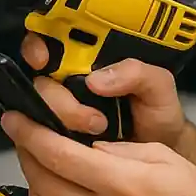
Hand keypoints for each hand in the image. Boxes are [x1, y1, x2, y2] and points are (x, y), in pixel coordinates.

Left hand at [1, 111, 195, 195]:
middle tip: (24, 134)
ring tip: (40, 160)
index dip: (30, 133)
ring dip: (35, 180)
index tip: (14, 118)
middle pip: (43, 181)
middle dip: (26, 153)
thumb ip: (121, 149)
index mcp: (125, 185)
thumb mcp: (166, 158)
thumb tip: (87, 146)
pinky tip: (62, 191)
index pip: (59, 155)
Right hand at [21, 34, 186, 146]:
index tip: (42, 59)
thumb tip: (96, 79)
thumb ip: (137, 73)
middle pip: (39, 80)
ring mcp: (60, 112)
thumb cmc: (157, 114)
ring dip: (60, 120)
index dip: (37, 47)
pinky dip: (48, 139)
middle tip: (93, 118)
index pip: (50, 43)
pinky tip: (74, 144)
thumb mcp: (158, 85)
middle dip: (56, 97)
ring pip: (35, 109)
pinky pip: (39, 136)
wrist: (159, 151)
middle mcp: (69, 83)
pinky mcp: (56, 139)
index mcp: (89, 60)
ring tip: (97, 129)